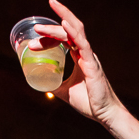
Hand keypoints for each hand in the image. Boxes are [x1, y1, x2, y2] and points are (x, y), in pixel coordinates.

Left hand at [34, 0, 122, 124]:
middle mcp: (85, 53)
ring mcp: (89, 57)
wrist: (104, 114)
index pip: (64, 37)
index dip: (50, 34)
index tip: (34, 39)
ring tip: (40, 27)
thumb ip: (54, 84)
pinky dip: (73, 33)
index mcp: (79, 56)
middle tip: (35, 28)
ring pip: (75, 32)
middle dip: (51, 27)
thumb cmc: (89, 102)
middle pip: (68, 30)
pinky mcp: (92, 64)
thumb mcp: (64, 91)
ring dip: (57, 27)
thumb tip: (39, 82)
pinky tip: (64, 24)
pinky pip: (83, 44)